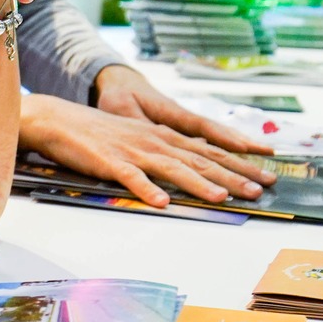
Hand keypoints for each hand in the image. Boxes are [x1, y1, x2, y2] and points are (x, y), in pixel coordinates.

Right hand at [19, 92, 274, 206]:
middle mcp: (153, 141)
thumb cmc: (96, 133)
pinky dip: (146, 189)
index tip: (266, 176)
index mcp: (162, 136)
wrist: (56, 119)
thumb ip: (161, 153)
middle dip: (233, 175)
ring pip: (172, 168)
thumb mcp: (136, 138)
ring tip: (223, 198)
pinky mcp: (108, 161)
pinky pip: (130, 177)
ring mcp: (132, 151)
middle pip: (199, 160)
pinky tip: (161, 202)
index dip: (239, 163)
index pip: (208, 151)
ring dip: (198, 183)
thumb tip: (189, 172)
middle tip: (261, 189)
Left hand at [92, 64, 274, 156]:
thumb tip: (155, 136)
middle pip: (219, 139)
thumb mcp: (121, 110)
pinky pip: (211, 142)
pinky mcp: (184, 131)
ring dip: (242, 154)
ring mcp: (187, 126)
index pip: (202, 127)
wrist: (120, 83)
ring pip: (219, 140)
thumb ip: (137, 124)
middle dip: (243, 157)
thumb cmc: (119, 97)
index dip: (223, 138)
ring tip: (268, 164)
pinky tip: (245, 159)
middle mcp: (185, 119)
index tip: (245, 149)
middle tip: (267, 175)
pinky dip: (229, 150)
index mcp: (171, 112)